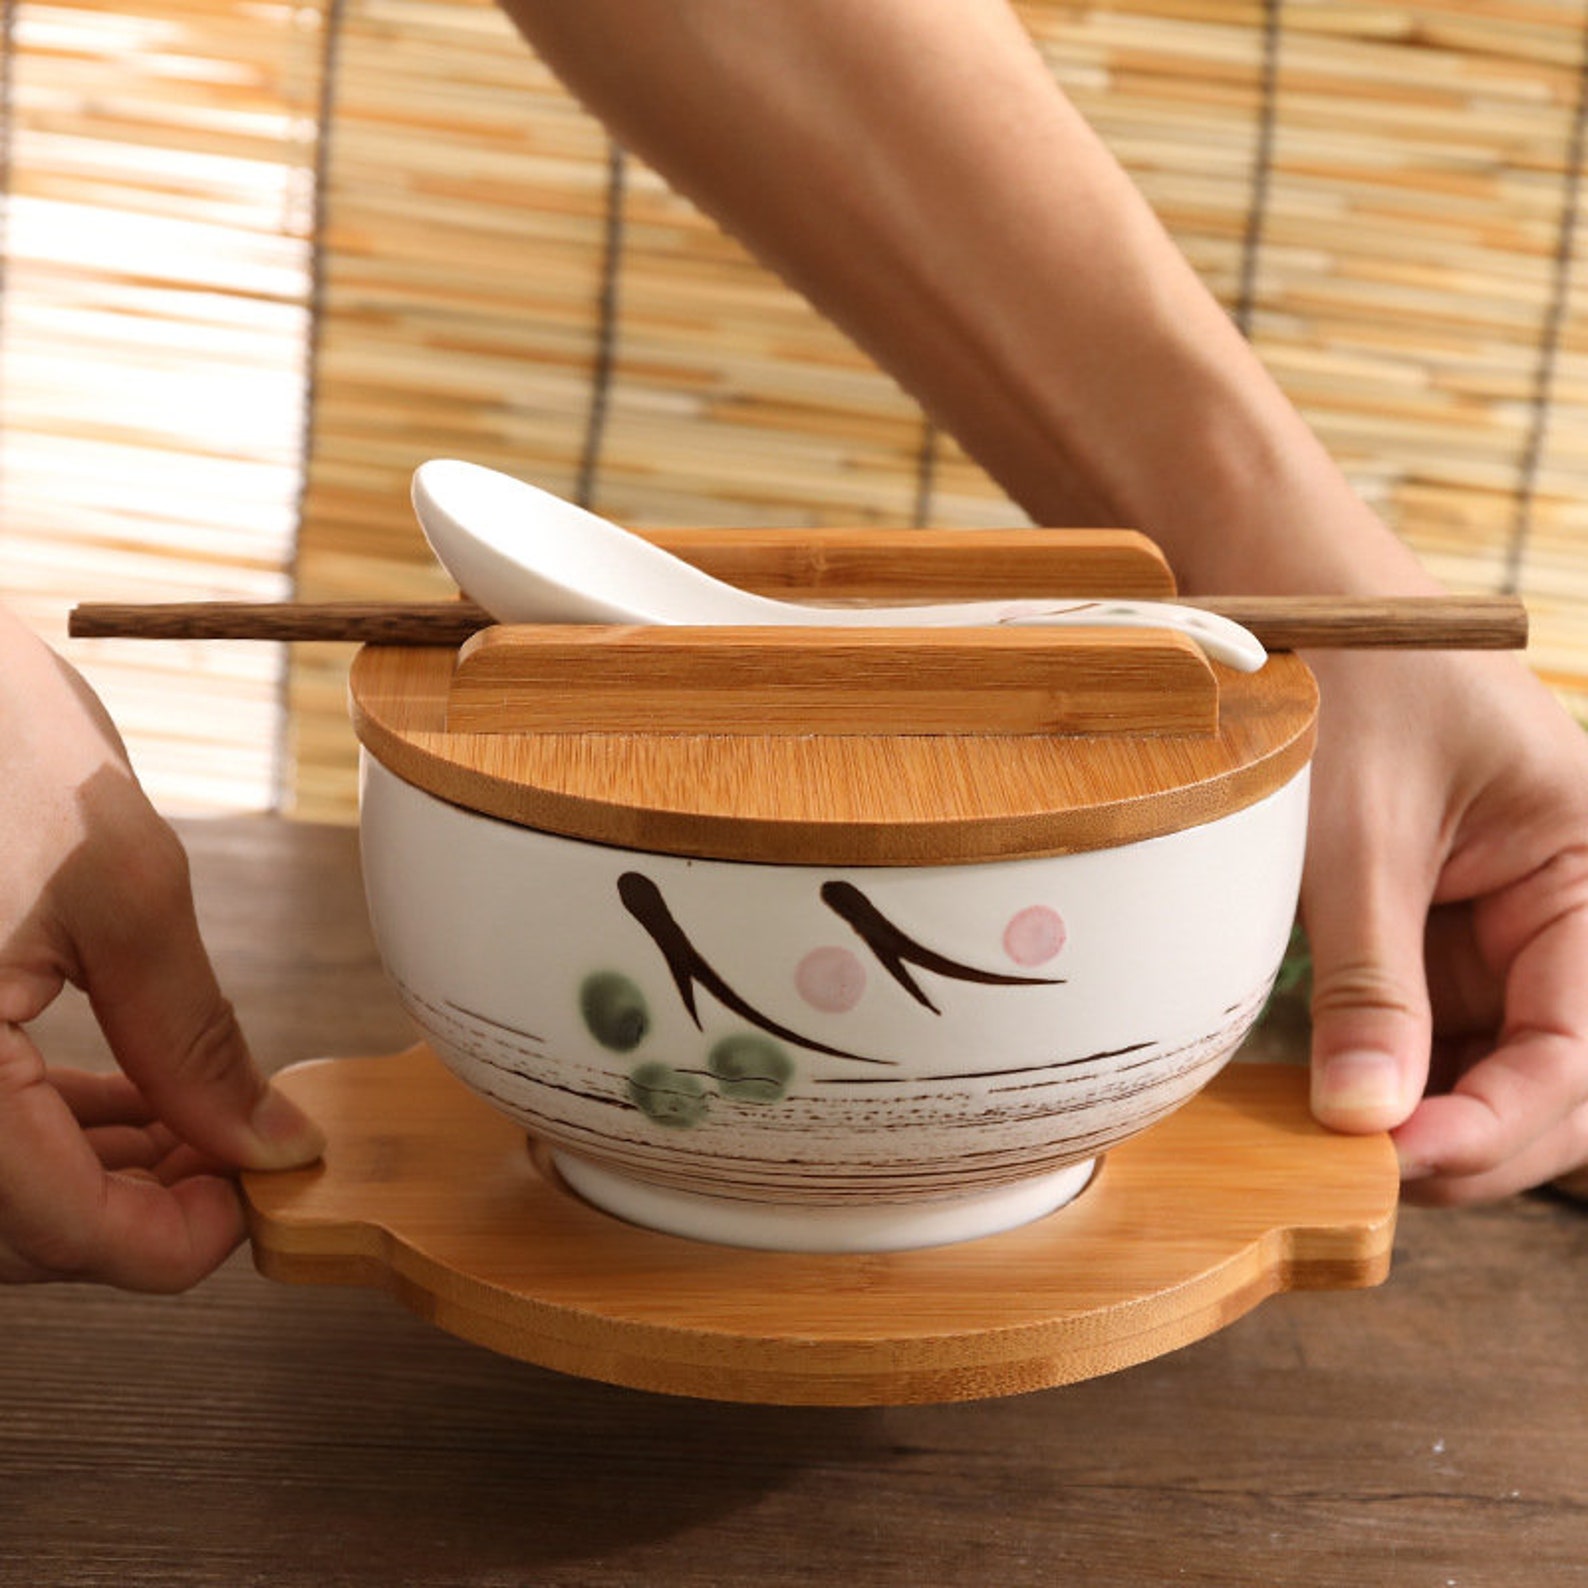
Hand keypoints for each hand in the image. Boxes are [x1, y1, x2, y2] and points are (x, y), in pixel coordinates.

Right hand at [0, 611, 324, 1286]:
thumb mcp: (119, 885)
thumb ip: (189, 1034)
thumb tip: (266, 1139)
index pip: (55, 1232)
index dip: (173, 1243)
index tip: (258, 1200)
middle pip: (23, 1231)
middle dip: (145, 1211)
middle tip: (244, 1155)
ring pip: (1, 1186)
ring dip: (106, 1174)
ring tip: (210, 1123)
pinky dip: (56, 1126)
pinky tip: (141, 1097)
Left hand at [1304, 644, 1587, 1202]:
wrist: (1286, 593)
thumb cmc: (1344, 684)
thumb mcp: (1356, 840)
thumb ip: (1373, 985)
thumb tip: (1367, 1122)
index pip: (1582, 1042)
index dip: (1503, 1121)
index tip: (1403, 1158)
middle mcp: (1562, 903)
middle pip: (1557, 1071)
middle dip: (1478, 1137)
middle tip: (1372, 1175)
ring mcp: (1498, 920)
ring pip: (1495, 1060)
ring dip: (1435, 1115)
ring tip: (1345, 1150)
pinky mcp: (1434, 924)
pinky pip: (1436, 1023)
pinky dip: (1397, 1071)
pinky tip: (1337, 1100)